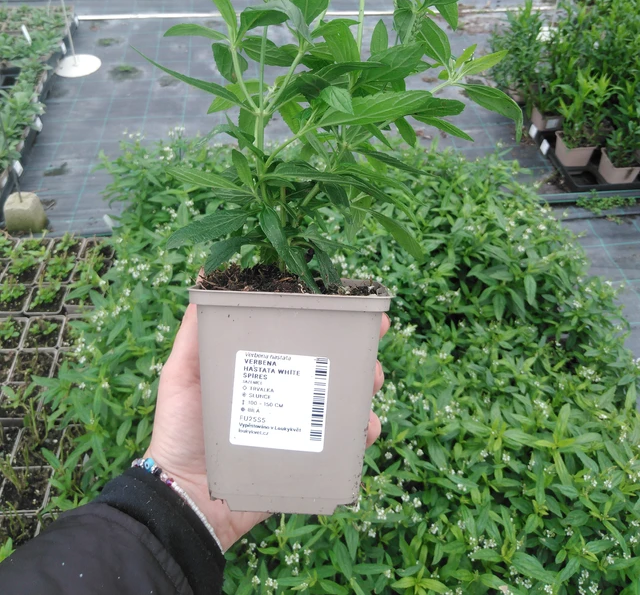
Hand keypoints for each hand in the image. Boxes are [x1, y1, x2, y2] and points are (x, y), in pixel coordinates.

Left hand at [146, 303, 389, 551]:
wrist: (185, 498)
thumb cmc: (179, 430)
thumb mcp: (181, 374)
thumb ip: (193, 333)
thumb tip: (204, 278)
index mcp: (262, 364)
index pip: (300, 333)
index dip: (328, 316)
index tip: (353, 303)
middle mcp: (286, 390)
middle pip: (332, 362)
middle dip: (358, 350)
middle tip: (367, 347)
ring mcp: (299, 425)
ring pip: (345, 398)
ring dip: (365, 386)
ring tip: (369, 383)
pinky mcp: (308, 456)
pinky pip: (344, 444)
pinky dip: (362, 432)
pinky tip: (364, 427)